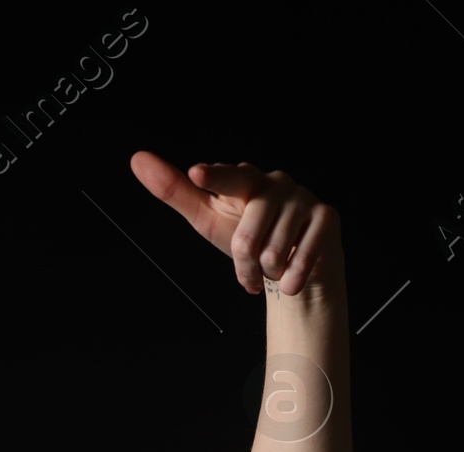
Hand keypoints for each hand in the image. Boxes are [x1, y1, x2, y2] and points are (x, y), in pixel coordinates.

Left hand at [129, 152, 339, 295]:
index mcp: (246, 179)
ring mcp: (303, 198)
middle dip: (244, 266)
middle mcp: (275, 182)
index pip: (227, 178)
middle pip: (246, 238)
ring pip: (271, 254)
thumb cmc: (250, 237)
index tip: (196, 173)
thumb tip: (137, 159)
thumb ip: (176, 192)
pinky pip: (299, 261)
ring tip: (273, 265)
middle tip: (250, 267)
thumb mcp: (207, 218)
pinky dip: (291, 280)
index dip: (214, 177)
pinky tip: (292, 274)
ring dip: (267, 274)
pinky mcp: (326, 218)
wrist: (294, 265)